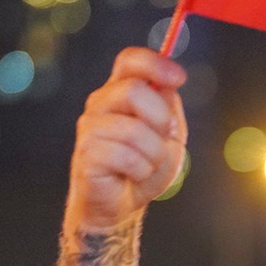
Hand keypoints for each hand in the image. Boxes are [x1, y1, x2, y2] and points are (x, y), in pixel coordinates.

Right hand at [65, 48, 188, 232]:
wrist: (121, 204)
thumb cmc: (144, 165)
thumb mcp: (168, 133)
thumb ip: (168, 106)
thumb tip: (166, 86)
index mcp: (120, 91)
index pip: (130, 60)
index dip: (155, 63)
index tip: (179, 78)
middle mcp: (100, 103)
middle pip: (133, 90)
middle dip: (159, 119)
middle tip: (161, 138)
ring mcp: (90, 127)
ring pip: (134, 130)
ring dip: (154, 153)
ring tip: (146, 164)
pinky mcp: (86, 154)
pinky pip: (127, 157)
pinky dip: (142, 171)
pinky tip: (133, 175)